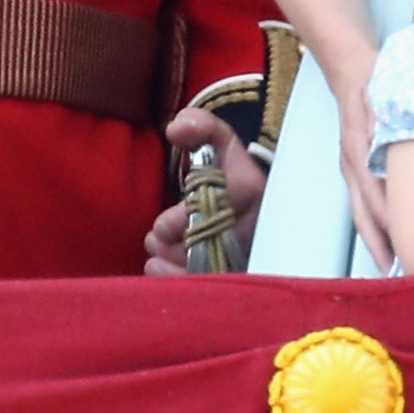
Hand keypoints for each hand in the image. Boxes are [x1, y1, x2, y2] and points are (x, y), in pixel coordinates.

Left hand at [142, 104, 263, 275]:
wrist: (253, 196)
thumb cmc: (230, 168)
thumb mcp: (219, 141)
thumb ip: (200, 126)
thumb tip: (177, 127)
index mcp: (252, 189)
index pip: (221, 208)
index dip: (186, 220)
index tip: (161, 225)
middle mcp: (258, 225)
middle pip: (213, 246)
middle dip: (177, 247)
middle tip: (155, 240)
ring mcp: (251, 253)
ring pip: (213, 270)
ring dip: (176, 266)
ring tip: (156, 256)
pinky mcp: (243, 273)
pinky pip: (214, 286)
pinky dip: (183, 282)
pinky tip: (161, 271)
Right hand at [326, 63, 390, 264]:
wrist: (350, 69)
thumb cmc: (372, 81)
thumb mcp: (380, 95)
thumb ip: (380, 118)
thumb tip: (384, 142)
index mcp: (357, 151)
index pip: (372, 195)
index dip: (387, 223)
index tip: (404, 246)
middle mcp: (351, 166)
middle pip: (363, 215)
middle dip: (379, 246)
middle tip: (398, 275)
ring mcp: (351, 169)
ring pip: (362, 214)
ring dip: (377, 242)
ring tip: (395, 269)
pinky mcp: (357, 169)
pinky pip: (364, 204)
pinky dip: (376, 227)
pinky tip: (391, 241)